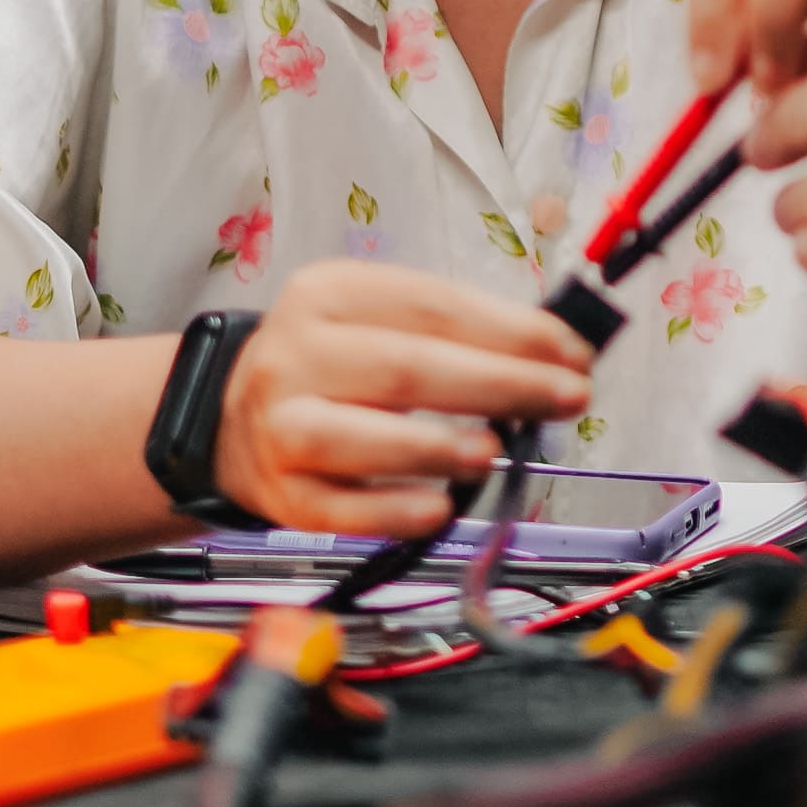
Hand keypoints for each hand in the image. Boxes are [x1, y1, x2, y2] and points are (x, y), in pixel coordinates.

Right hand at [212, 260, 592, 537]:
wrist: (232, 416)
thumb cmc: (334, 365)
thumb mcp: (381, 320)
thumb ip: (460, 333)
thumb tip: (559, 353)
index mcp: (329, 295)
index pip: (434, 308)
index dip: (513, 332)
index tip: (574, 353)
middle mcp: (295, 355)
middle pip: (407, 369)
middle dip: (500, 384)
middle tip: (568, 397)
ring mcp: (279, 426)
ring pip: (362, 438)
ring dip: (440, 447)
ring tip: (499, 452)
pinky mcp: (279, 493)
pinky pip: (338, 509)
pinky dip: (393, 511)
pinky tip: (440, 509)